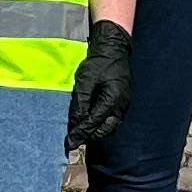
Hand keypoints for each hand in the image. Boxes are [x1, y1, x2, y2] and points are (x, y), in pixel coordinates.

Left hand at [63, 20, 135, 152]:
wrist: (113, 48)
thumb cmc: (99, 62)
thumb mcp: (85, 83)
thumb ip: (80, 104)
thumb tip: (76, 123)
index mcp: (111, 101)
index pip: (93, 124)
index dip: (80, 134)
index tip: (69, 143)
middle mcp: (120, 105)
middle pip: (105, 130)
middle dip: (90, 135)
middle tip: (75, 138)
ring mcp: (123, 103)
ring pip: (110, 125)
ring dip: (96, 129)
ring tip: (81, 130)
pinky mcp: (121, 100)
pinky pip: (112, 117)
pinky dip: (101, 122)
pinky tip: (90, 118)